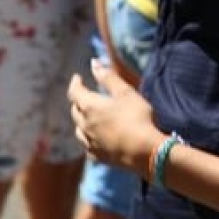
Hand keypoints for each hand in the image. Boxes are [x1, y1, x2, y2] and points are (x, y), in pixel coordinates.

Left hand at [68, 61, 161, 176]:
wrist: (143, 151)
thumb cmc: (136, 117)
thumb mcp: (125, 93)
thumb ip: (108, 77)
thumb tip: (93, 63)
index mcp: (90, 107)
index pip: (75, 92)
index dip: (75, 83)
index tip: (78, 77)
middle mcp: (84, 125)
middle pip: (75, 110)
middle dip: (78, 101)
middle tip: (85, 95)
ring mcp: (89, 142)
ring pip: (78, 129)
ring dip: (81, 120)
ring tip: (88, 116)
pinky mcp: (96, 156)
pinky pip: (87, 145)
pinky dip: (88, 138)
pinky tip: (95, 138)